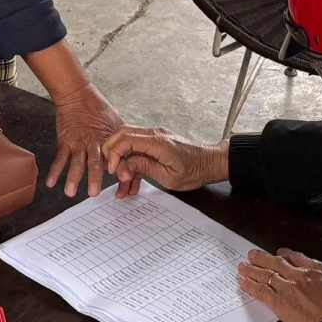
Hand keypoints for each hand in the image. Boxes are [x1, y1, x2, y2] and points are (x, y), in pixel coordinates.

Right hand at [48, 82, 123, 197]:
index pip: (117, 159)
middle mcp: (95, 143)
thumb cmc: (99, 110)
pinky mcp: (66, 141)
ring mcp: (79, 143)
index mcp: (110, 141)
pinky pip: (60, 157)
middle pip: (96, 161)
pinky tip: (51, 182)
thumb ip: (122, 142)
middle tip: (94, 192)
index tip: (124, 185)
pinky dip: (55, 170)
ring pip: (77, 161)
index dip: (120, 172)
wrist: (79, 96)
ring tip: (70, 192)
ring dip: (73, 177)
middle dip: (95, 177)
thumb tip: (131, 158)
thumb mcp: (117, 123)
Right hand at [102, 127, 228, 197]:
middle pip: (123, 134)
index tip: (113, 171)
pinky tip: (132, 183)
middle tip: (112, 172)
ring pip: (128, 143)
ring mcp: (155, 137)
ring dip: (123, 163)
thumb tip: (124, 166)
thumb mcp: (168, 177)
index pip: (126, 139)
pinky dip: (132, 165)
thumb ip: (144, 168)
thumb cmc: (194, 171)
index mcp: (158, 142)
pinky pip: (138, 150)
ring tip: (123, 187)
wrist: (210, 164)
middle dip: (112, 153)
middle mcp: (155, 134)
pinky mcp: (156, 144)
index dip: (115, 154)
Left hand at [237, 248, 321, 321]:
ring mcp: (288, 288)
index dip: (285, 255)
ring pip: (266, 274)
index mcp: (316, 269)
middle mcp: (299, 275)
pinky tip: (242, 281)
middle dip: (263, 258)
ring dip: (252, 269)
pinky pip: (261, 291)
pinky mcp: (280, 303)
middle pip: (277, 263)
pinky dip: (250, 285)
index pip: (296, 257)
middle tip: (252, 255)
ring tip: (242, 266)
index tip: (279, 254)